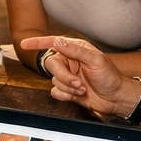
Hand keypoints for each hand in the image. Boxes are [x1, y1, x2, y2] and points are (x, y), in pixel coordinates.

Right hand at [20, 35, 136, 117]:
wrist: (116, 98)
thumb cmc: (110, 77)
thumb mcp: (96, 60)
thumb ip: (76, 51)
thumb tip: (57, 42)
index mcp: (76, 50)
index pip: (53, 42)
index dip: (37, 42)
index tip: (24, 44)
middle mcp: (70, 62)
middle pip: (52, 65)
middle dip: (64, 76)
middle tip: (79, 83)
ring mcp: (68, 76)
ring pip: (53, 80)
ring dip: (68, 87)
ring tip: (83, 89)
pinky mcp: (67, 90)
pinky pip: (55, 91)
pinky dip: (66, 94)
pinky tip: (77, 95)